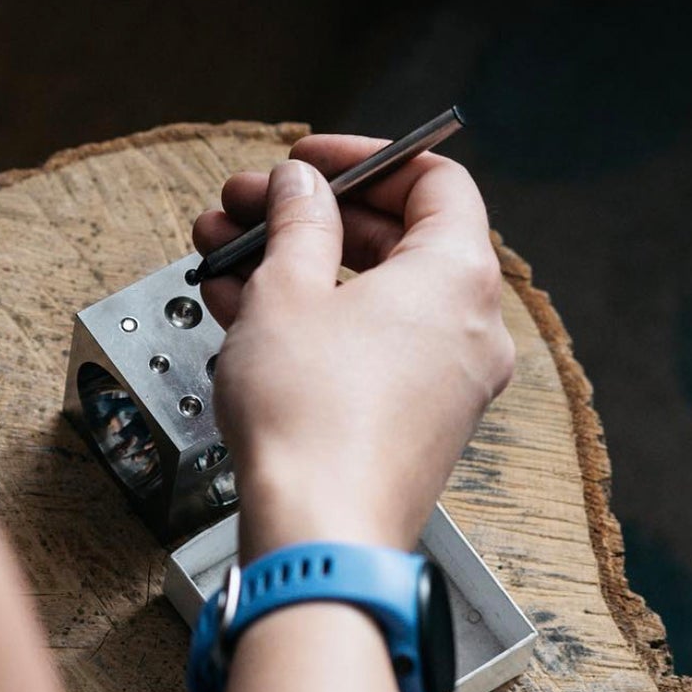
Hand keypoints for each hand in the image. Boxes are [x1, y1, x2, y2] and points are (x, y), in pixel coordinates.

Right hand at [191, 136, 514, 556]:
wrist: (317, 531)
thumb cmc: (312, 418)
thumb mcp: (287, 289)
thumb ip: (298, 221)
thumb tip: (301, 188)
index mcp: (458, 277)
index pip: (433, 181)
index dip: (363, 159)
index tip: (307, 160)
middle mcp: (468, 327)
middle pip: (393, 237)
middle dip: (307, 215)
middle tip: (247, 206)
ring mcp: (443, 378)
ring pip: (368, 293)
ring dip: (294, 265)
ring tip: (223, 252)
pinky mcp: (410, 418)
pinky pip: (363, 343)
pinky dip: (309, 318)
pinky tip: (240, 306)